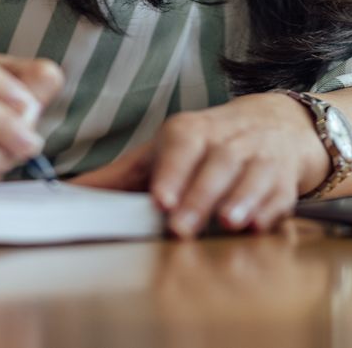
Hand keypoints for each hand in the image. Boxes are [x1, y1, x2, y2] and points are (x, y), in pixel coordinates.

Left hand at [69, 92, 330, 237]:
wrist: (276, 124)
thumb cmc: (206, 145)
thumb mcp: (163, 151)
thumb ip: (118, 177)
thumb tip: (67, 196)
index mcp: (190, 131)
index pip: (182, 144)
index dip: (172, 171)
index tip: (160, 200)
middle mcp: (227, 140)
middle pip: (216, 163)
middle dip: (200, 194)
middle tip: (181, 227)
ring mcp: (259, 157)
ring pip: (252, 174)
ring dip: (240, 198)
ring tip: (228, 222)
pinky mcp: (284, 179)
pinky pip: (280, 192)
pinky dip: (271, 208)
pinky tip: (260, 225)